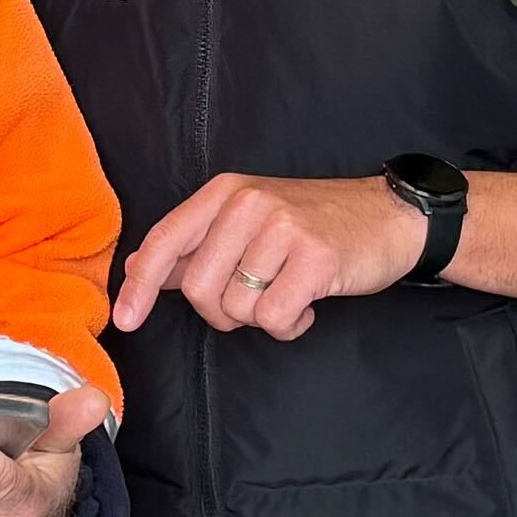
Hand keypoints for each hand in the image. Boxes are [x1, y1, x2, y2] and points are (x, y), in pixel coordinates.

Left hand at [114, 170, 425, 341]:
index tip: (126, 319)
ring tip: (289, 291)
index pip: (165, 241)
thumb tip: (143, 270)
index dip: (139, 285)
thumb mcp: (249, 219)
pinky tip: (308, 302)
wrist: (390, 216)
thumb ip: (199, 243)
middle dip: (222, 311)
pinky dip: (289, 324)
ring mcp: (282, 228)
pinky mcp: (314, 259)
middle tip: (257, 297)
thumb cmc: (315, 223)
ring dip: (262, 316)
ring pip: (237, 309)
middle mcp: (248, 203)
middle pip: (197, 289)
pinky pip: (274, 319)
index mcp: (224, 192)